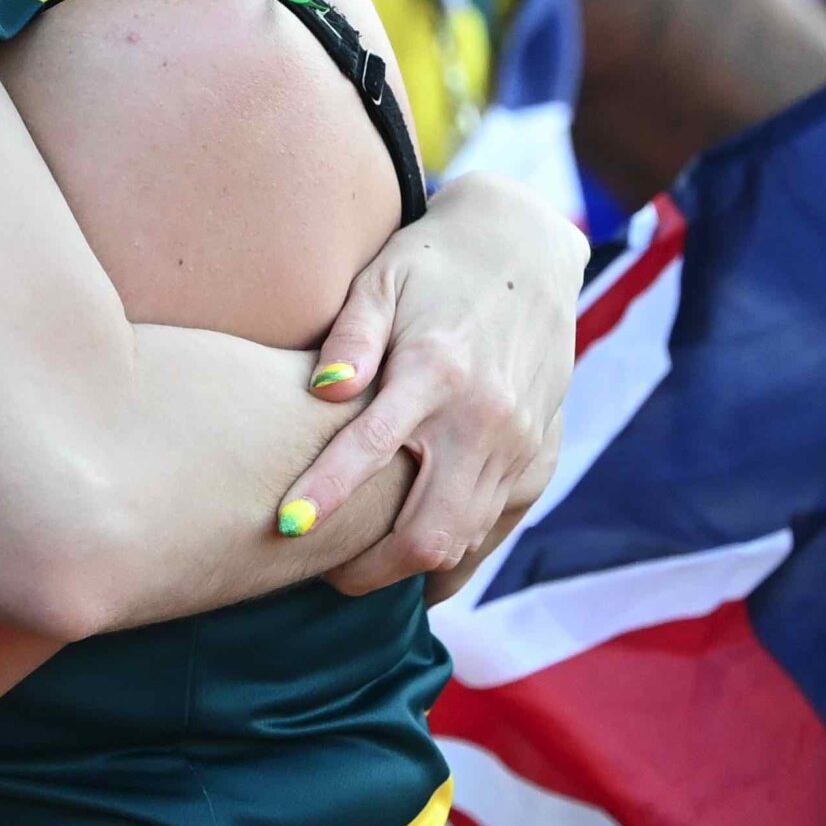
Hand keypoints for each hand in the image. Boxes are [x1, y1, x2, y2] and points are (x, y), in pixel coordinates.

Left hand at [280, 170, 581, 593]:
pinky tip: (418, 564)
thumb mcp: (382, 279)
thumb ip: (351, 335)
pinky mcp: (540, 457)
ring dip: (411, 571)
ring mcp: (520, 444)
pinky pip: (497, 529)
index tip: (285, 529)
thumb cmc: (432, 264)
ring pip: (464, 541)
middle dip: (370, 568)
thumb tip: (324, 390)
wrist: (526, 251)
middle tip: (324, 574)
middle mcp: (486, 416)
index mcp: (437, 369)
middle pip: (429, 528)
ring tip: (362, 572)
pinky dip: (458, 555)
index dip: (327, 494)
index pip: (373, 447)